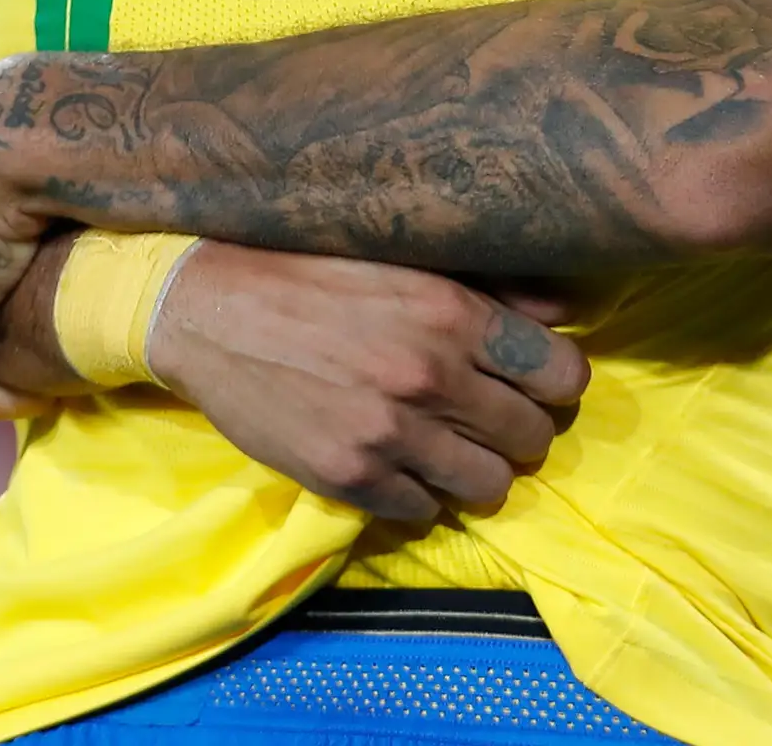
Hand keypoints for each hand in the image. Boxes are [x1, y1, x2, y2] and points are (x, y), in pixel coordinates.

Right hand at [143, 244, 589, 522]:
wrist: (209, 309)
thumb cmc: (311, 273)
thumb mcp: (405, 261)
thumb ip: (491, 288)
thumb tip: (562, 312)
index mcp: (453, 313)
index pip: (562, 374)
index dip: (556, 384)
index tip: (536, 384)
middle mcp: (431, 375)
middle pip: (533, 437)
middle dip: (521, 431)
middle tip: (492, 421)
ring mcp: (390, 433)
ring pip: (490, 485)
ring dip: (479, 471)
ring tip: (453, 451)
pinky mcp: (349, 476)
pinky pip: (424, 512)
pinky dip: (421, 496)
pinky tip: (401, 465)